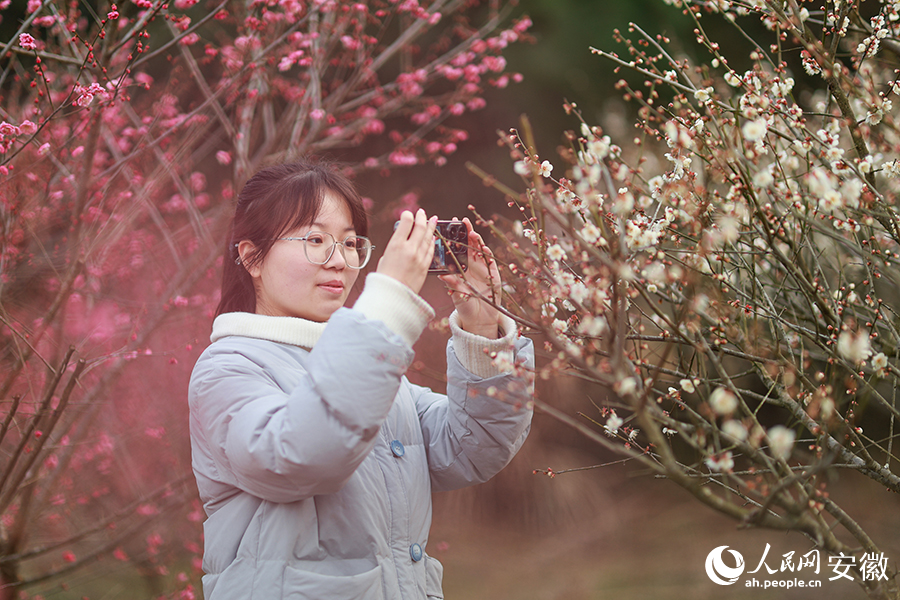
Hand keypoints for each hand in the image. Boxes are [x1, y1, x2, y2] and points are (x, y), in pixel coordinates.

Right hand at [376, 209, 436, 294]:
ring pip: (428, 238)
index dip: (408, 215)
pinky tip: (433, 238)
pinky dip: (432, 242)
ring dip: (431, 227)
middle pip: (420, 228)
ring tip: (433, 220)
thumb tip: (401, 243)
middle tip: (423, 213)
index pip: (406, 223)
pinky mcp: (425, 267)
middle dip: (422, 218)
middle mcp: (409, 249)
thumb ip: (394, 248)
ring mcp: (419, 258)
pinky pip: (431, 251)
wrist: (392, 296)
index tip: (408, 214)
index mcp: (396, 245)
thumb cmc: (384, 278)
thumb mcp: (384, 258)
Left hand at [439, 217, 502, 337]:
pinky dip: (487, 255)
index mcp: (461, 267)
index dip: (454, 237)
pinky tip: (484, 249)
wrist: (479, 319)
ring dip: (477, 241)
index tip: (449, 226)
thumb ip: (451, 283)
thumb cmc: (465, 305)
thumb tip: (441, 274)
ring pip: (480, 250)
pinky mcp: (494, 275)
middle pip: (469, 245)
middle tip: (462, 221)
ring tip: (472, 233)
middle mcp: (472, 265)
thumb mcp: (456, 293)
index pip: (457, 248)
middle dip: (467, 232)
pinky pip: (490, 262)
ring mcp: (483, 269)